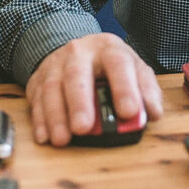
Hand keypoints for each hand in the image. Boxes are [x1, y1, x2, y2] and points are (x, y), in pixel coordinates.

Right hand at [25, 33, 163, 145]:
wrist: (79, 49)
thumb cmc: (110, 66)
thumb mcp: (134, 70)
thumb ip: (146, 90)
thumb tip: (152, 113)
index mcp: (109, 49)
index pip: (118, 64)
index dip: (124, 88)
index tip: (129, 112)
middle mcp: (80, 53)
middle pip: (77, 74)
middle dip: (80, 102)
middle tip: (84, 128)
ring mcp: (56, 64)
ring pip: (52, 87)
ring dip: (56, 115)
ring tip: (62, 139)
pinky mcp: (38, 79)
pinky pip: (35, 98)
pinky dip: (39, 119)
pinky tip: (44, 136)